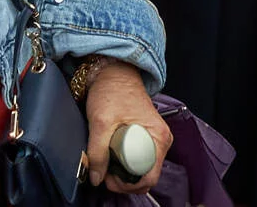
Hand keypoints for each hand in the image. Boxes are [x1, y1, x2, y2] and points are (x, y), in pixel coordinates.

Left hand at [79, 58, 169, 192]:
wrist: (114, 72)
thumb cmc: (113, 90)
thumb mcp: (101, 121)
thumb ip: (98, 151)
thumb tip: (96, 177)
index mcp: (159, 137)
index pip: (149, 176)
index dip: (127, 184)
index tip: (108, 179)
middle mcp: (160, 140)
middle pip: (145, 175)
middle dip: (123, 180)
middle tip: (103, 173)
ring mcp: (153, 139)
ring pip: (140, 169)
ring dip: (122, 173)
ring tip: (105, 163)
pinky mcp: (145, 137)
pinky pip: (136, 159)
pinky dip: (122, 163)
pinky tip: (110, 156)